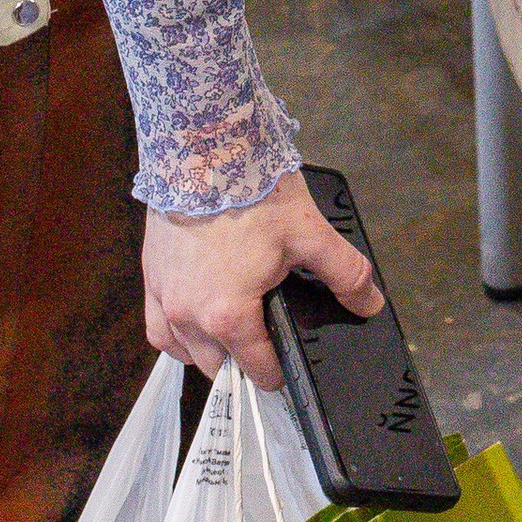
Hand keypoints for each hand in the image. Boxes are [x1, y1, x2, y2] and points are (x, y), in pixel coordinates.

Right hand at [142, 169, 382, 388]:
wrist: (203, 147)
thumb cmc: (252, 189)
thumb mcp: (310, 233)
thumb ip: (345, 274)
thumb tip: (370, 303)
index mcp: (229, 314)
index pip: (256, 370)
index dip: (278, 374)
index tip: (286, 372)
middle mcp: (190, 316)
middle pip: (218, 368)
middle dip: (243, 365)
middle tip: (266, 349)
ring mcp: (166, 298)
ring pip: (186, 353)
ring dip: (209, 354)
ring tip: (234, 337)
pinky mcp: (150, 277)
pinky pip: (158, 330)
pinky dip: (176, 336)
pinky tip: (193, 324)